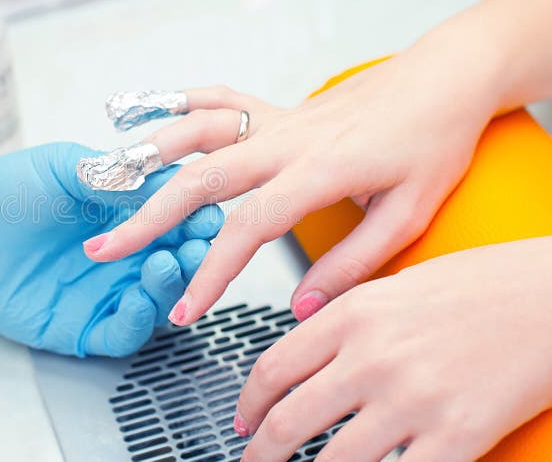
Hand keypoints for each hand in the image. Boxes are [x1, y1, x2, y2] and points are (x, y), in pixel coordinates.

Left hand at [0, 143, 223, 356]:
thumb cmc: (6, 190)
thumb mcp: (63, 168)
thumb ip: (111, 174)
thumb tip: (163, 176)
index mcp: (127, 217)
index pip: (175, 221)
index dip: (194, 218)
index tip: (207, 210)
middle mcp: (124, 257)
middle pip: (175, 263)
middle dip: (191, 254)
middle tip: (195, 243)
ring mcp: (105, 292)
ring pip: (156, 301)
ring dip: (171, 286)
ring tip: (167, 264)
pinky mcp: (82, 326)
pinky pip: (121, 332)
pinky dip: (138, 321)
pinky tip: (139, 300)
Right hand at [85, 46, 504, 323]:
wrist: (444, 79)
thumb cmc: (434, 142)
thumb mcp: (407, 214)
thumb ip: (350, 263)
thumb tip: (303, 306)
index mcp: (319, 171)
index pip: (247, 227)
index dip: (211, 273)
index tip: (186, 310)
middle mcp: (286, 140)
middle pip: (200, 178)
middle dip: (147, 217)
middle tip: (106, 247)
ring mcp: (278, 118)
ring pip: (197, 133)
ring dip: (146, 155)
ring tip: (105, 180)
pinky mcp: (278, 108)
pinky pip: (219, 99)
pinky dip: (178, 104)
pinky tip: (146, 115)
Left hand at [233, 237, 551, 461]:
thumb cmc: (485, 284)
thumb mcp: (397, 285)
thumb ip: (347, 320)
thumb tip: (306, 350)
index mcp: (354, 314)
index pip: (274, 368)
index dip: (248, 404)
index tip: (244, 419)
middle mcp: (373, 356)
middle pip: (290, 420)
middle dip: (261, 451)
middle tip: (253, 460)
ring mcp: (413, 398)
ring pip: (332, 459)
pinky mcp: (457, 434)